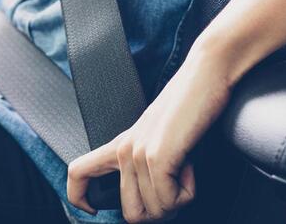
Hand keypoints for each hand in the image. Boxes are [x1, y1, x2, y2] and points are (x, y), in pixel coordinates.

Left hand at [67, 47, 231, 222]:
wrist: (207, 75)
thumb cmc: (191, 104)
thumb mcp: (161, 135)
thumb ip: (151, 162)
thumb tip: (159, 200)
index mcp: (121, 144)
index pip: (78, 173)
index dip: (79, 198)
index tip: (95, 209)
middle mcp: (124, 150)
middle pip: (131, 214)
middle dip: (160, 212)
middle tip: (176, 190)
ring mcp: (137, 153)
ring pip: (155, 212)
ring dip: (177, 200)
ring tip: (185, 169)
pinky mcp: (156, 157)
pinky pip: (169, 201)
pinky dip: (187, 193)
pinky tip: (189, 166)